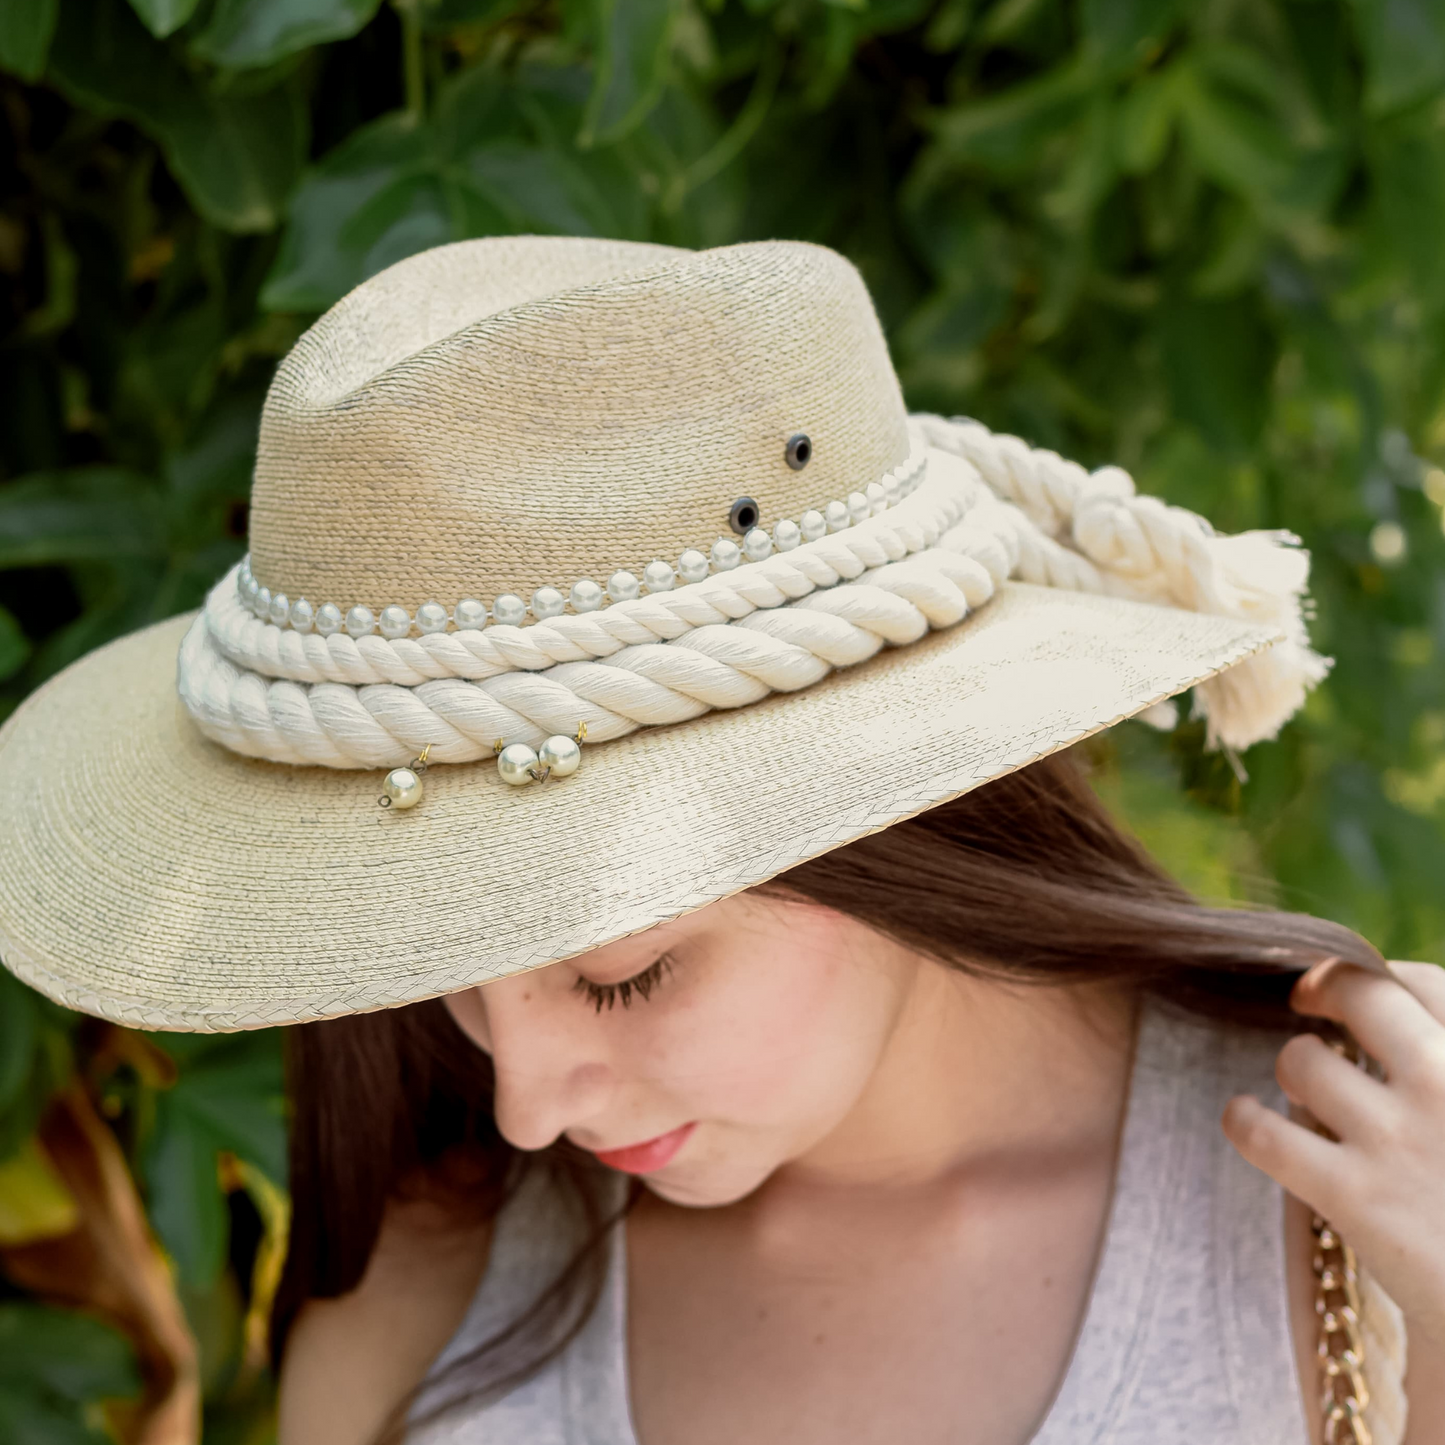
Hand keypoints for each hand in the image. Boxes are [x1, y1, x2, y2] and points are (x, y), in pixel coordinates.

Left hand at [1221, 959, 1444, 1345]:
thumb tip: (1417, 1022)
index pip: (1423, 983)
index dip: (1385, 980)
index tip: (1369, 995)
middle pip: (1358, 993)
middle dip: (1323, 987)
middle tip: (1306, 999)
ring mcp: (1402, 1140)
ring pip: (1303, 1060)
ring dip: (1295, 1067)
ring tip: (1302, 1086)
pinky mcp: (1358, 1198)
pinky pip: (1264, 1133)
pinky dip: (1243, 1120)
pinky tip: (1246, 1120)